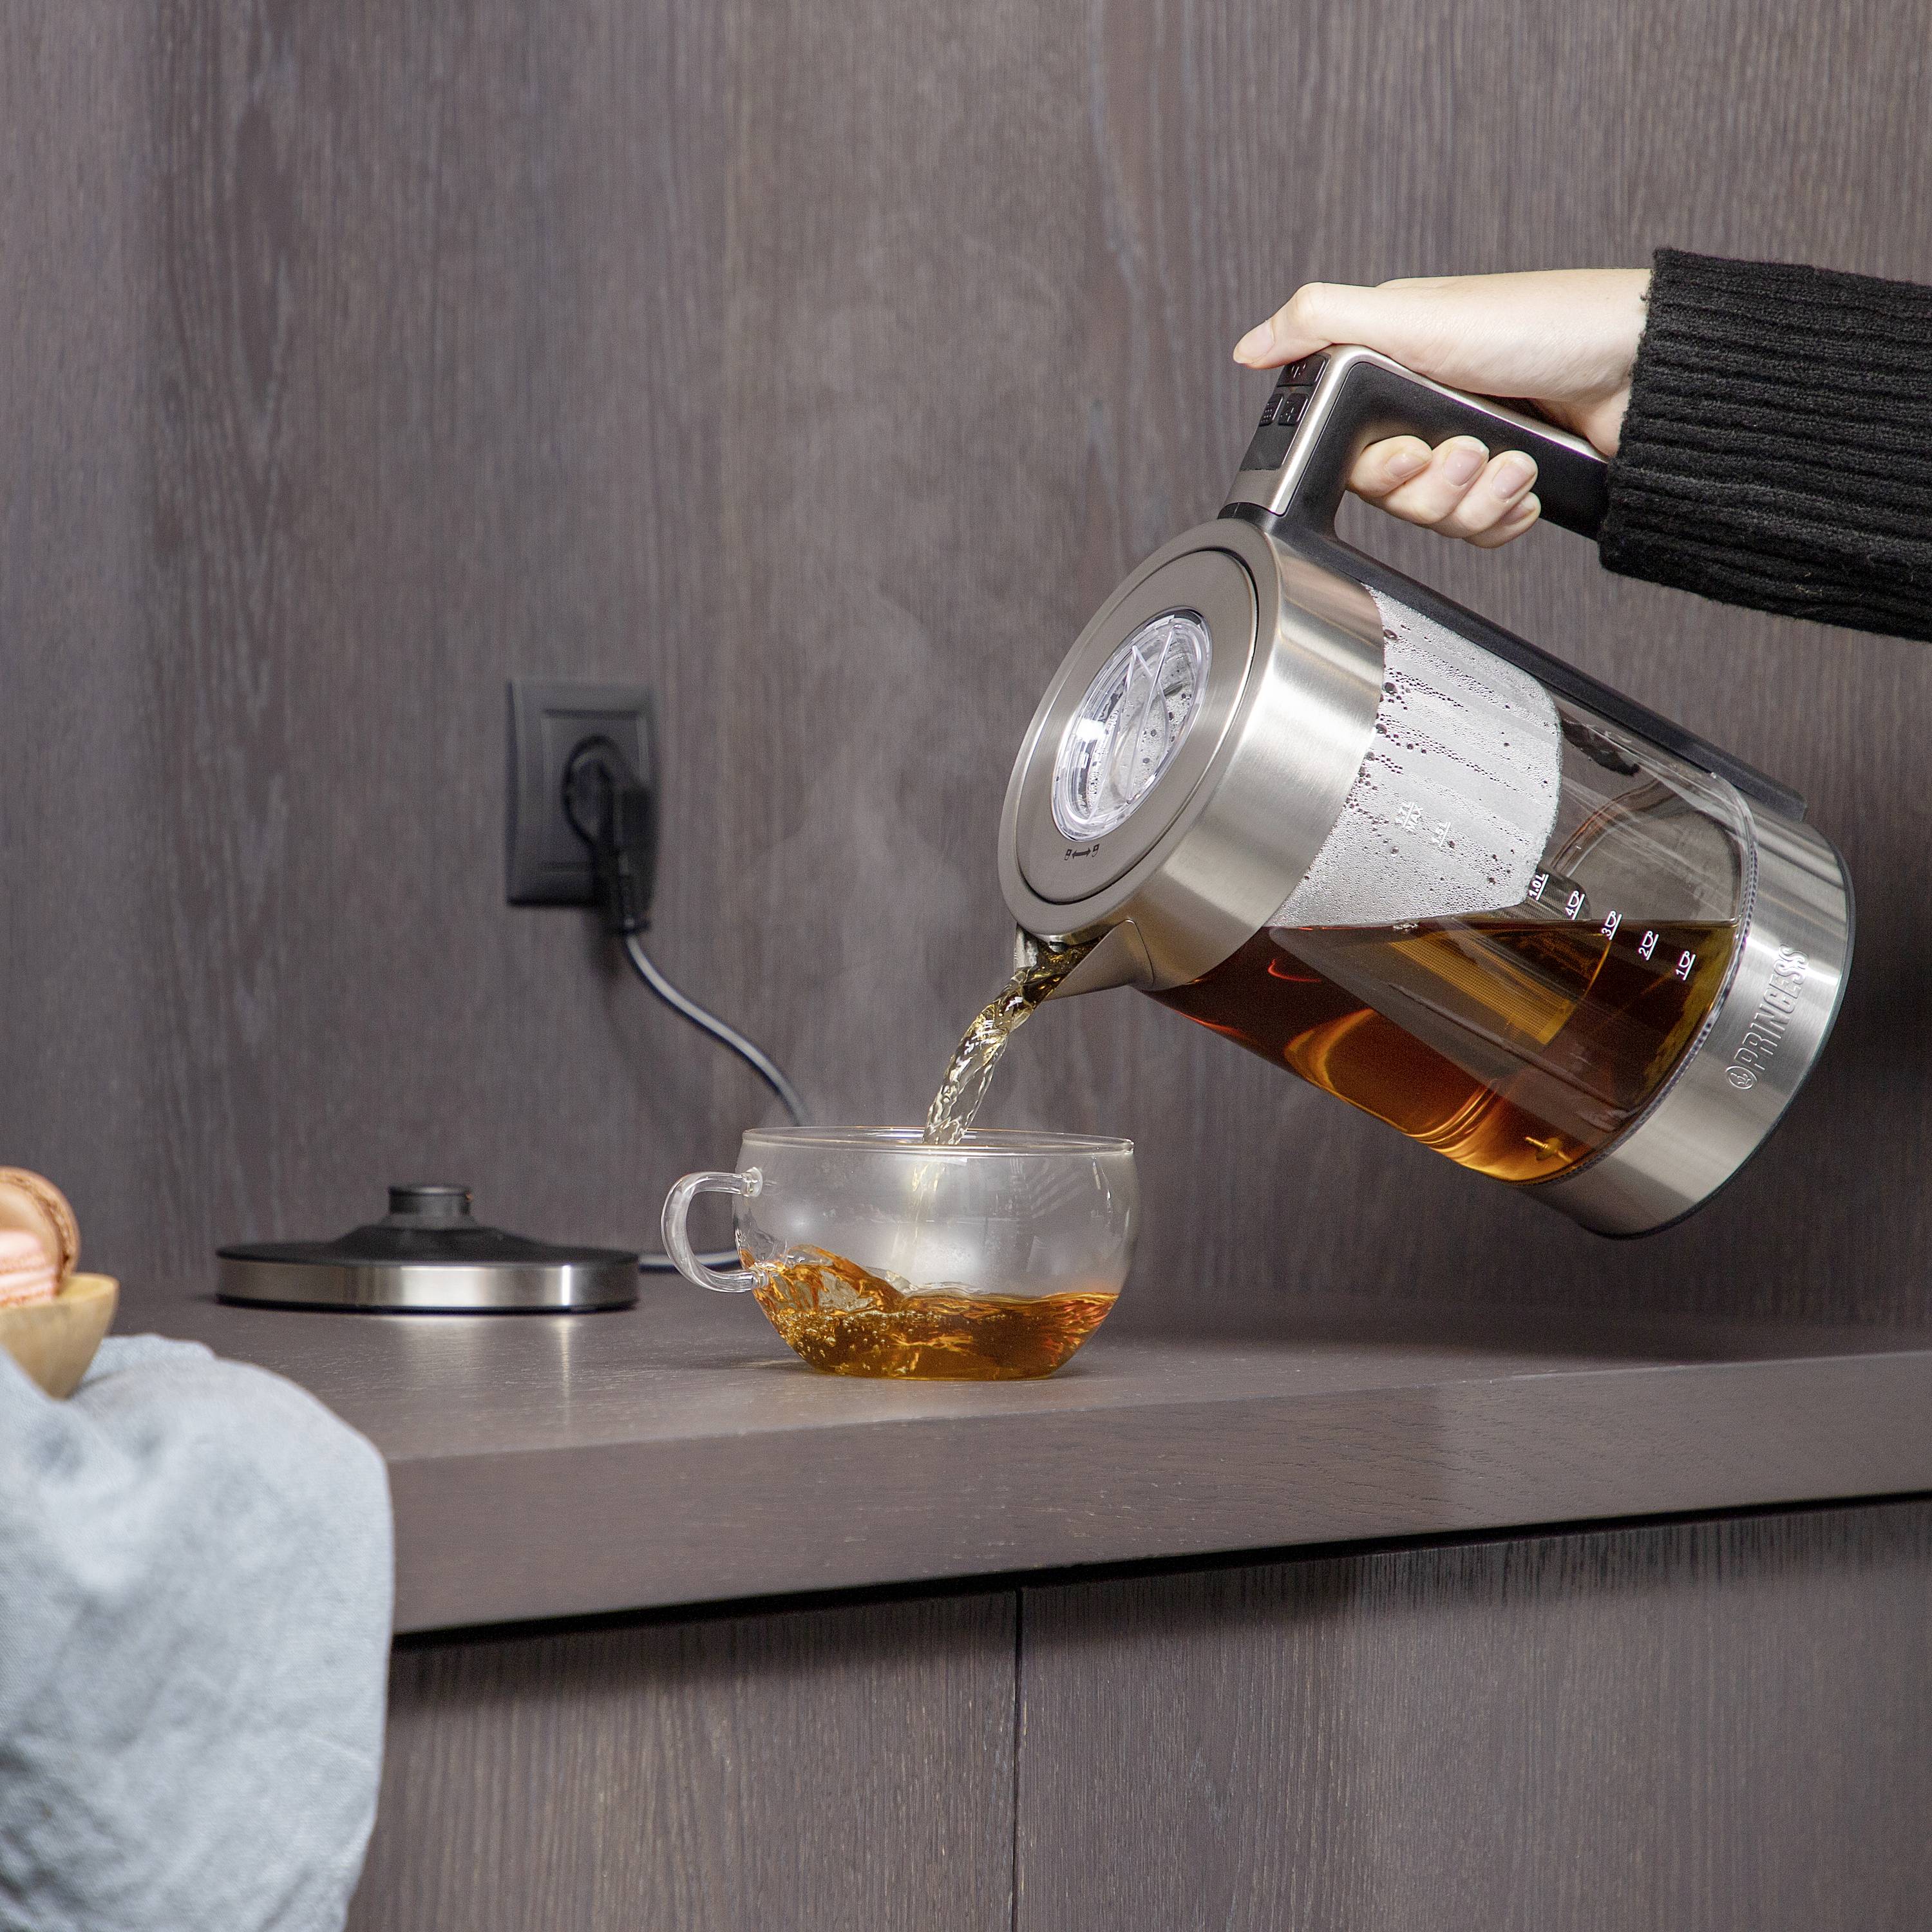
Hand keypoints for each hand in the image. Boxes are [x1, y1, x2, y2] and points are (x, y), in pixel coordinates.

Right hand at [1232, 270, 1649, 547]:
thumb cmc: (1540, 325)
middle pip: (1393, 495)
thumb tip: (1251, 347)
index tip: (1409, 453)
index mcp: (1397, 371)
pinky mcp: (1511, 481)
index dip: (1376, 468)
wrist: (1640, 370)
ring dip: (1476, 501)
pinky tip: (1526, 486)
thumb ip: (1322, 322)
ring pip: (1437, 519)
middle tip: (1471, 451)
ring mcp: (1473, 448)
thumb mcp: (1414, 315)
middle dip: (1435, 486)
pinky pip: (1481, 532)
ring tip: (1513, 461)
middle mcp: (1432, 411)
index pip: (1349, 451)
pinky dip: (1503, 519)